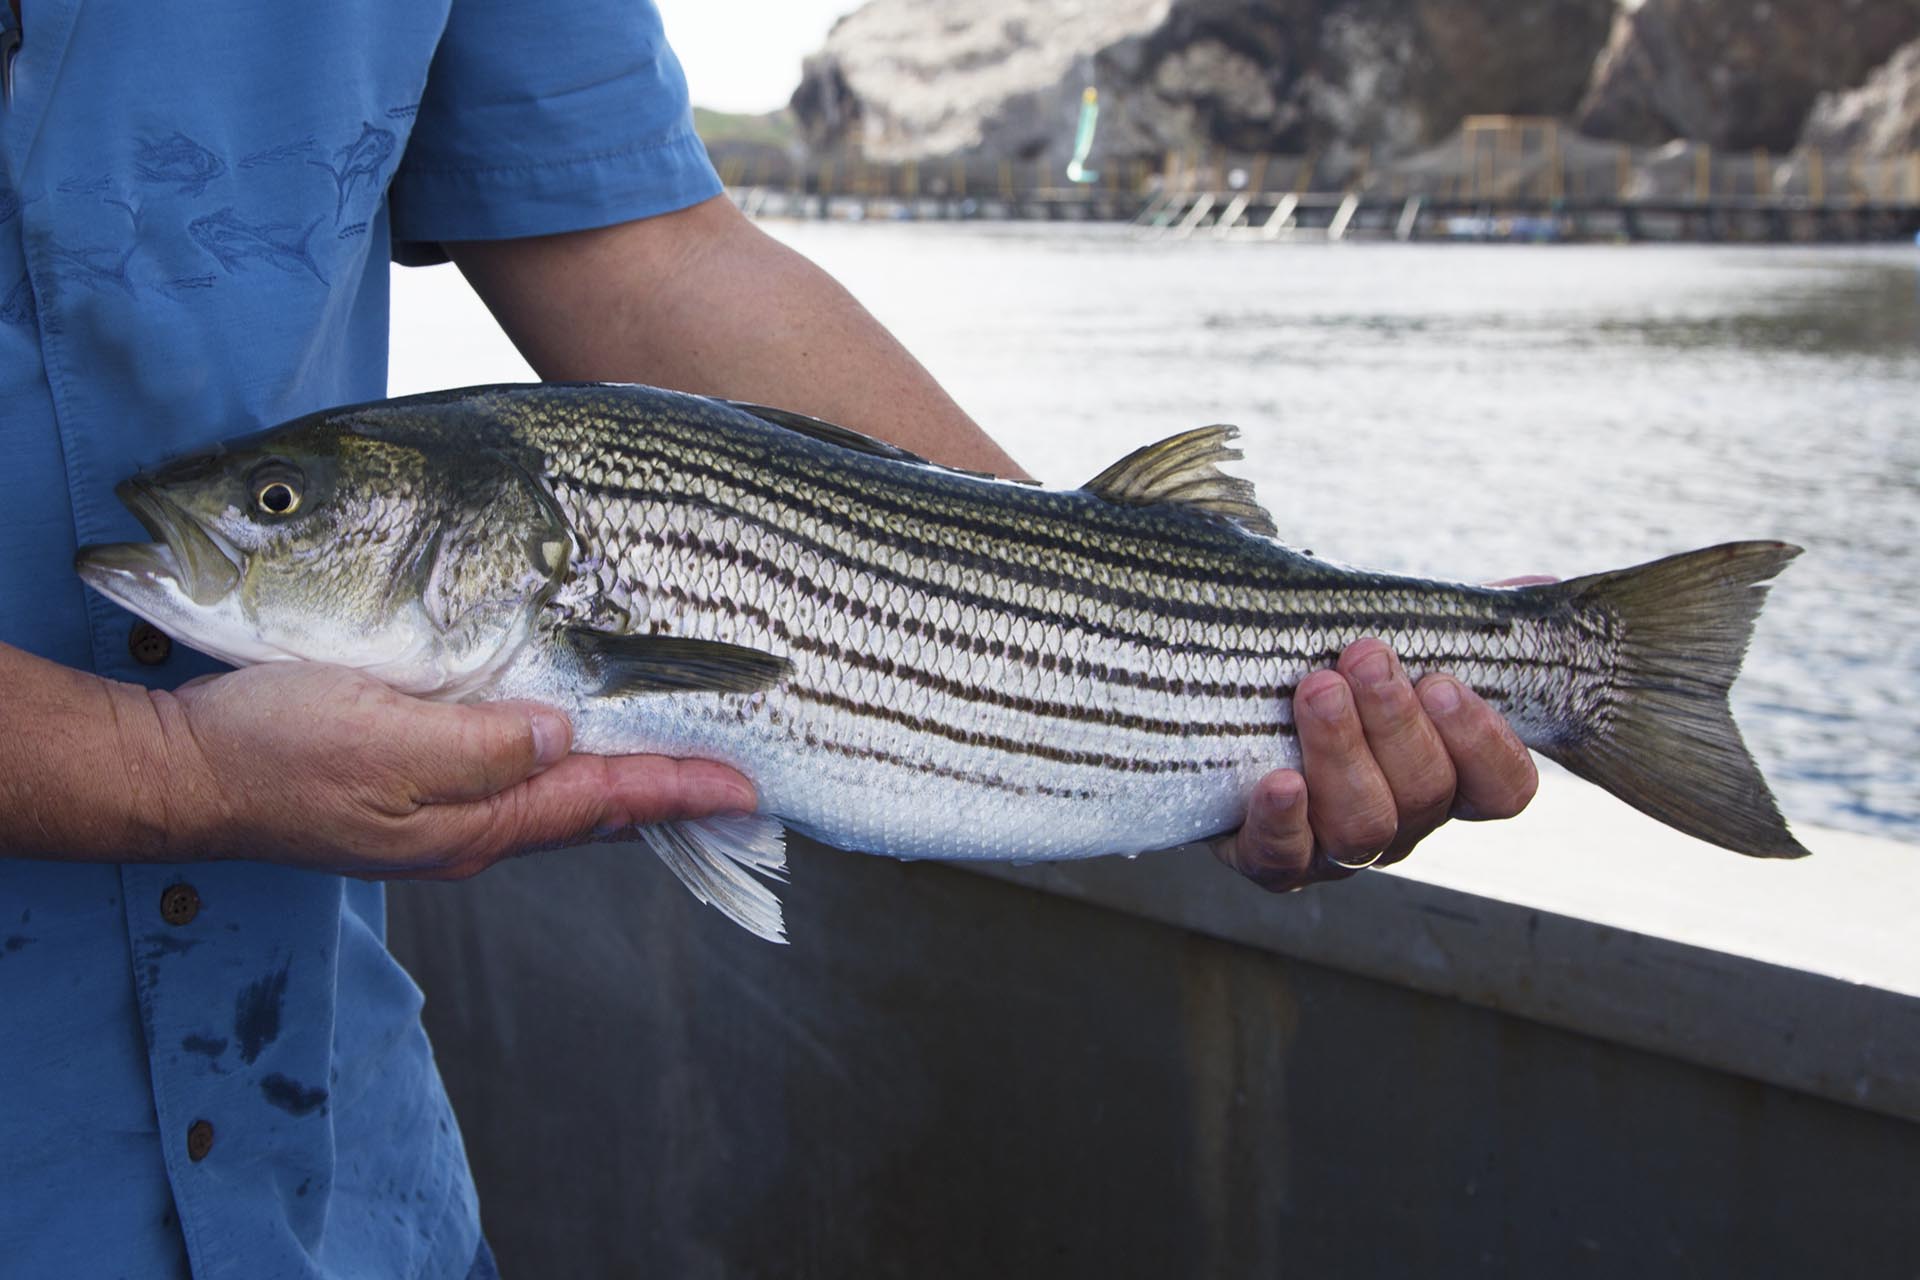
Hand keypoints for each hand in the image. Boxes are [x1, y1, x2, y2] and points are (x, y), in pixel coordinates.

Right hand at [152, 662, 753, 878]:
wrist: (178, 774)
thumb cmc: (275, 746)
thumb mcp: (388, 732)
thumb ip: (489, 742)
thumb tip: (570, 735)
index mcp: (474, 820)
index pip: (604, 801)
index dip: (680, 790)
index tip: (750, 789)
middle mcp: (469, 831)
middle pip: (593, 812)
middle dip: (668, 798)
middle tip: (738, 787)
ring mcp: (438, 821)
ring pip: (558, 802)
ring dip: (621, 786)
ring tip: (680, 770)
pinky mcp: (408, 800)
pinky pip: (513, 790)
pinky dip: (563, 773)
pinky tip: (572, 752)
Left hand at [1213, 636, 1538, 892]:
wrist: (1225, 709)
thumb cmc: (1327, 668)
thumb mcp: (1394, 640)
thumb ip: (1459, 622)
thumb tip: (1535, 585)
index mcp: (1446, 775)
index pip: (1502, 786)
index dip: (1485, 742)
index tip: (1445, 682)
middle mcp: (1401, 821)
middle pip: (1425, 795)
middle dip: (1396, 721)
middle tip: (1366, 656)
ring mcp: (1336, 849)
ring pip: (1363, 824)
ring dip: (1343, 751)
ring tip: (1318, 689)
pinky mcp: (1269, 858)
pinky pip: (1283, 858)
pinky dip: (1283, 822)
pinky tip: (1279, 781)